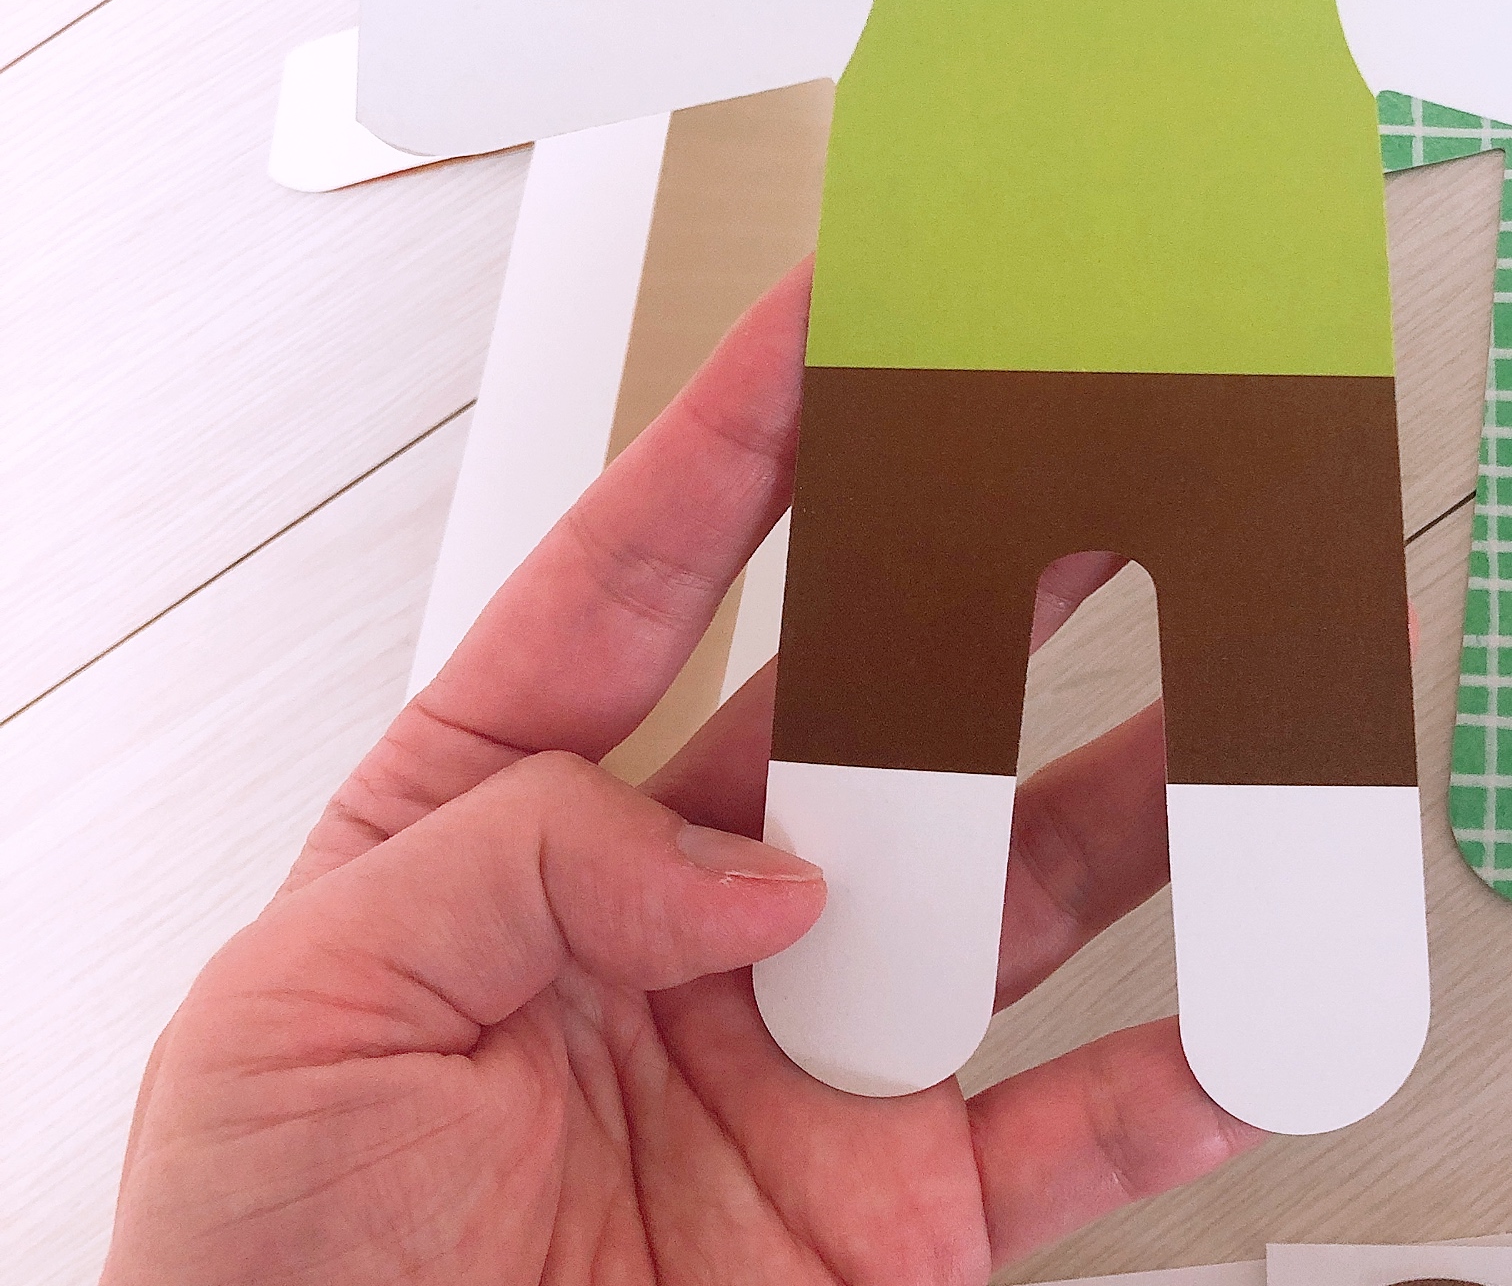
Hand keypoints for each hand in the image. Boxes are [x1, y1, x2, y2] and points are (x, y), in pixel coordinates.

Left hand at [103, 261, 1257, 1282]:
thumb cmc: (263, 1268)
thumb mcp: (300, 1011)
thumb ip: (512, 867)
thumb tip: (752, 865)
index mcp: (513, 826)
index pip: (638, 584)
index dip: (734, 441)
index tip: (823, 321)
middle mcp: (687, 912)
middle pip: (869, 701)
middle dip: (977, 569)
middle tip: (1079, 465)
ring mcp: (806, 1053)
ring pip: (1004, 885)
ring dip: (1132, 789)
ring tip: (1230, 686)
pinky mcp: (891, 1211)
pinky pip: (1068, 1131)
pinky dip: (1173, 1077)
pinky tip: (1248, 1013)